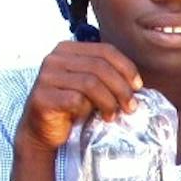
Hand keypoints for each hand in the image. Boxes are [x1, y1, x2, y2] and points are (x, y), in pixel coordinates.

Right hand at [18, 41, 142, 152]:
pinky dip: (88, 109)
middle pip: (99, 66)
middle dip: (121, 88)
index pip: (105, 50)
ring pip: (90, 83)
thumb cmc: (71, 108)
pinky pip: (75, 99)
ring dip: (108, 101)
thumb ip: (107, 77)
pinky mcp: (42, 96)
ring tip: (112, 115)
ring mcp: (46, 76)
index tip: (138, 86)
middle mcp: (55, 58)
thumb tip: (137, 84)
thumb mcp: (90, 87)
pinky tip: (91, 118)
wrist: (42, 131)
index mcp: (68, 49)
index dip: (126, 67)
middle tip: (131, 106)